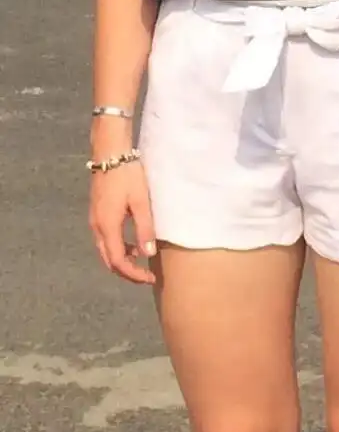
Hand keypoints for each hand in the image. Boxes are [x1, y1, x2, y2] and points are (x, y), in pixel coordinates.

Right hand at [89, 161, 156, 284]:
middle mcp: (96, 226)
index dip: (133, 274)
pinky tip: (133, 245)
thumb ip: (145, 229)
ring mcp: (94, 220)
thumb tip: (148, 254)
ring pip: (105, 251)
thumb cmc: (128, 175)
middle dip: (127, 272)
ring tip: (141, 263)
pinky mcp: (97, 213)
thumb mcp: (141, 203)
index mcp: (107, 226)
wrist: (110, 152)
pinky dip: (118, 248)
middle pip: (108, 260)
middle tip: (146, 277)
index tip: (150, 279)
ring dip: (122, 261)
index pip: (118, 261)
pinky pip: (105, 239)